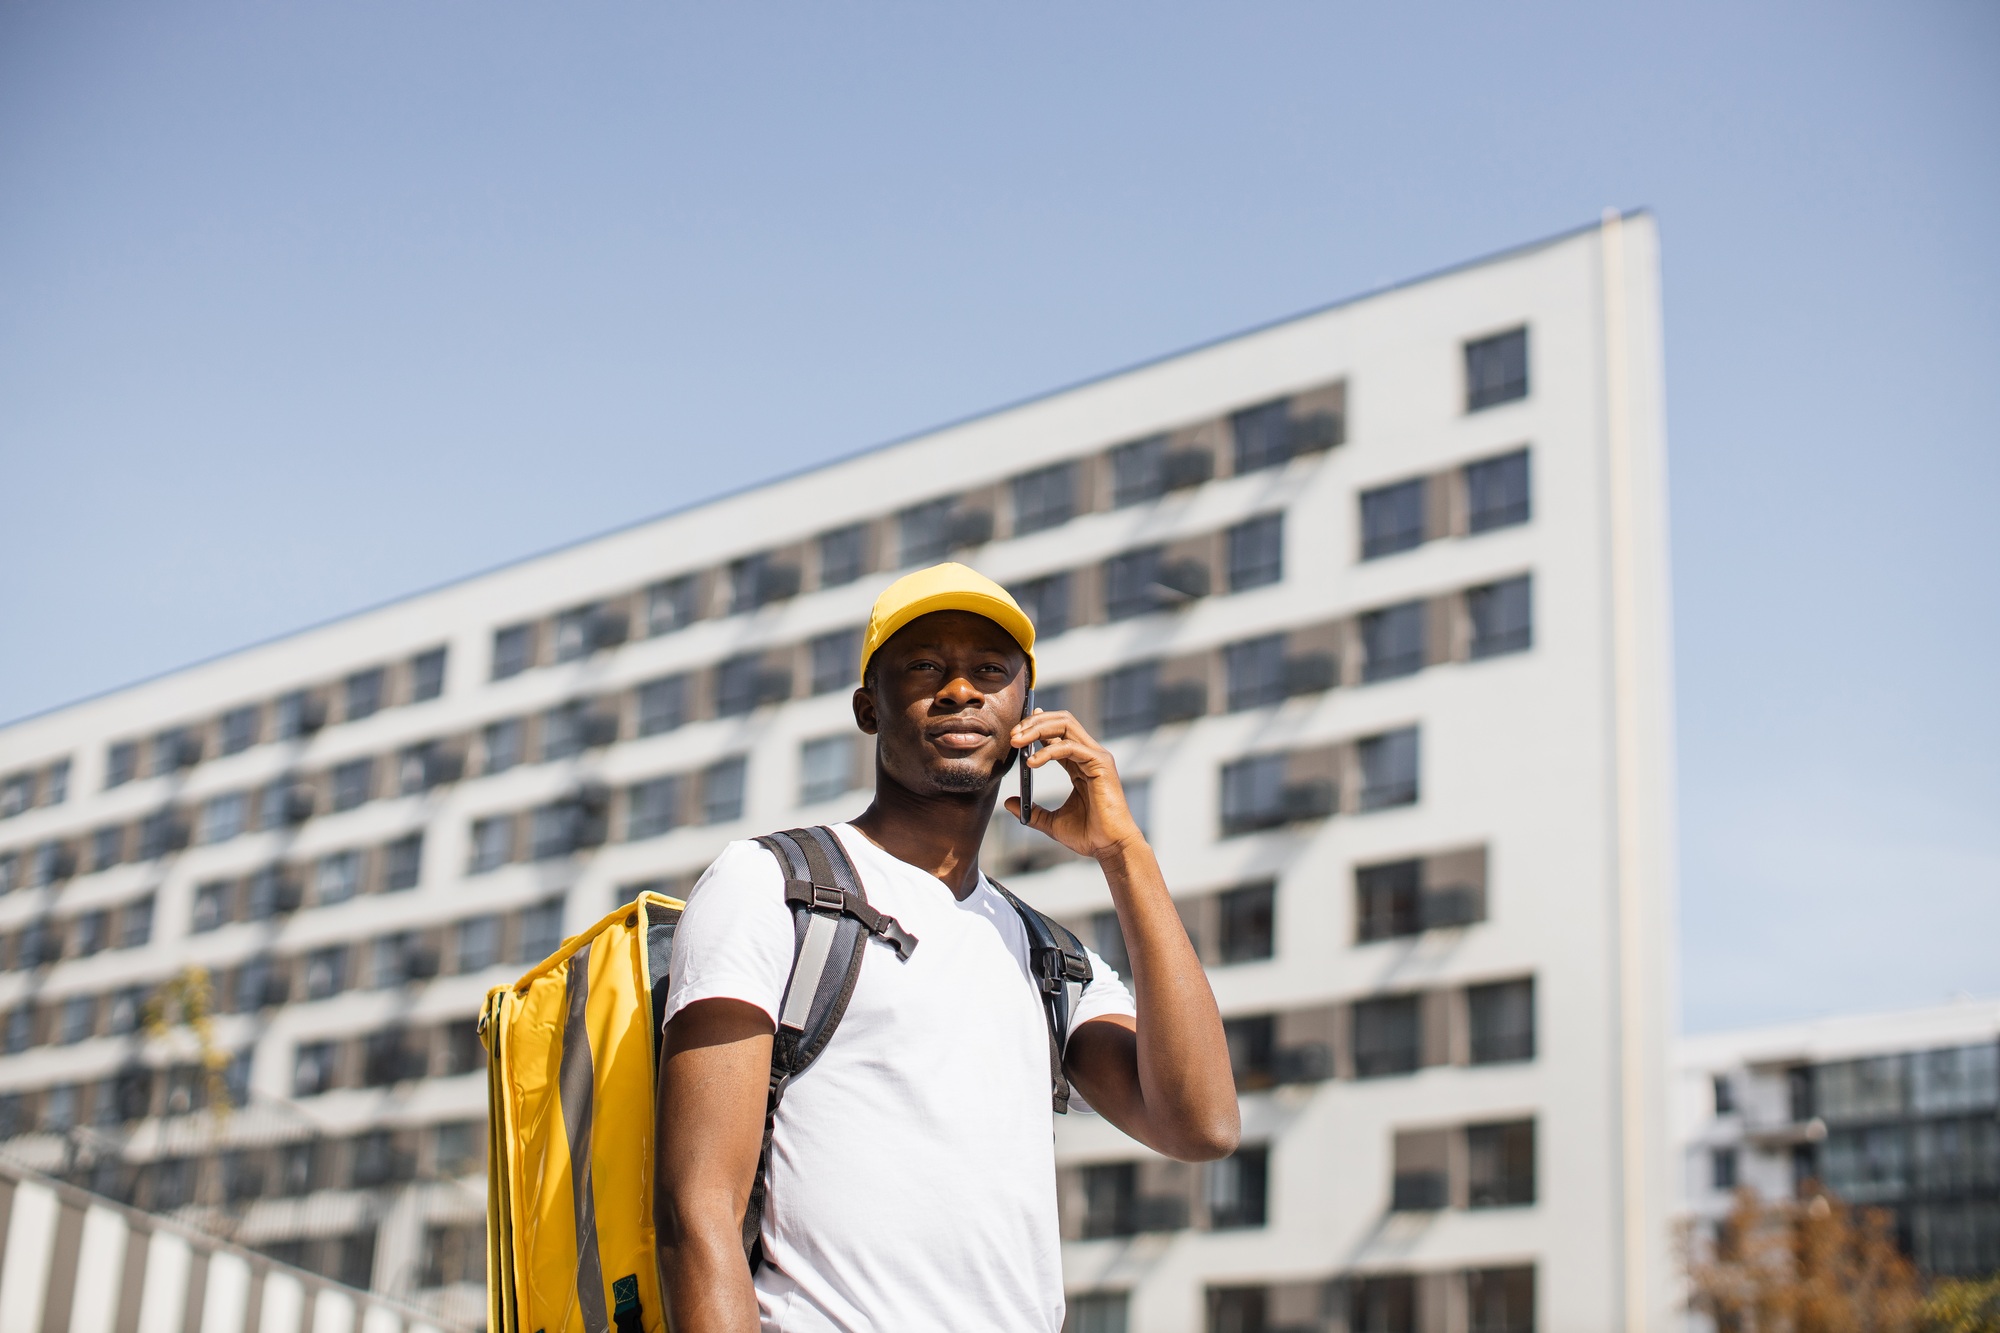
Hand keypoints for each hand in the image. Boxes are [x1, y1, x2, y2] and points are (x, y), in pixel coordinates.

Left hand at [1004, 710, 1144, 862]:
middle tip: (1012, 736)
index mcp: (1080, 763)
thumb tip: (1009, 803)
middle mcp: (1089, 755)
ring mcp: (1097, 757)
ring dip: (1037, 729)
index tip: (1016, 729)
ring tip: (1017, 741)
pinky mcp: (1101, 764)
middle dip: (1034, 722)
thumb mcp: (1052, 822)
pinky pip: (1070, 747)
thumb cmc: (1089, 835)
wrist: (1110, 847)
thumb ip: (1033, 811)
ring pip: (1065, 725)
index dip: (1037, 725)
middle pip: (1061, 721)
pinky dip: (1048, 751)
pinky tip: (1032, 762)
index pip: (1058, 733)